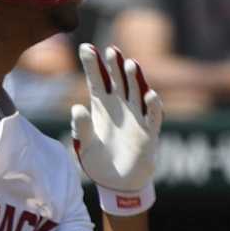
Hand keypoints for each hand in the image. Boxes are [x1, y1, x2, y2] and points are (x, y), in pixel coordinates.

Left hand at [70, 43, 163, 214]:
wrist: (118, 183)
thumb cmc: (99, 162)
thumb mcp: (84, 146)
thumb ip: (80, 128)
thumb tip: (76, 108)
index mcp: (102, 107)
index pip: (97, 81)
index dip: (92, 65)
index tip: (86, 48)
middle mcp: (120, 107)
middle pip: (118, 81)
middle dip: (115, 66)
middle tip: (111, 50)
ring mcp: (136, 117)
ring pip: (137, 92)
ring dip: (135, 79)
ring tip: (129, 64)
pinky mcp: (149, 132)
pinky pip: (153, 116)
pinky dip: (152, 106)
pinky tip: (149, 95)